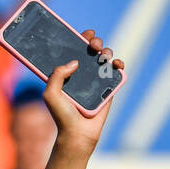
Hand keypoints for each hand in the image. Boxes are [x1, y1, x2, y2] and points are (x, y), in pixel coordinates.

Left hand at [42, 30, 123, 151]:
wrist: (78, 134)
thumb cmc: (62, 116)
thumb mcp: (51, 94)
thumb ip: (56, 75)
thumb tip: (75, 61)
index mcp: (66, 73)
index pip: (73, 50)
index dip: (80, 39)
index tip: (85, 34)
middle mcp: (82, 74)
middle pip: (90, 50)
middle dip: (94, 42)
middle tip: (93, 45)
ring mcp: (96, 80)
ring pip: (104, 58)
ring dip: (106, 50)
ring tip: (103, 55)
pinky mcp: (108, 88)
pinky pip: (116, 72)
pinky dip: (119, 64)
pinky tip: (116, 64)